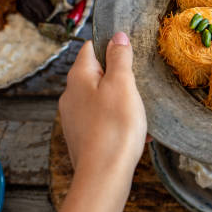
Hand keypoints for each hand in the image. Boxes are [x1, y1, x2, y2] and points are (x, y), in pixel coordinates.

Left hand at [60, 33, 145, 172]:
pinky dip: (119, 120)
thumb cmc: (115, 127)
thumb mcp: (123, 84)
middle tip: (140, 82)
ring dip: (122, 100)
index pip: (91, 48)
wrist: (104, 174)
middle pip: (97, 73)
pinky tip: (136, 130)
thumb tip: (117, 37)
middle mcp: (71, 95)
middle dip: (120, 76)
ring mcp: (75, 117)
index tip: (130, 50)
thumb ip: (120, 58)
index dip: (111, 45)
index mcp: (78, 78)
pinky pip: (104, 119)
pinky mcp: (83, 136)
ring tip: (140, 110)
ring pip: (102, 98)